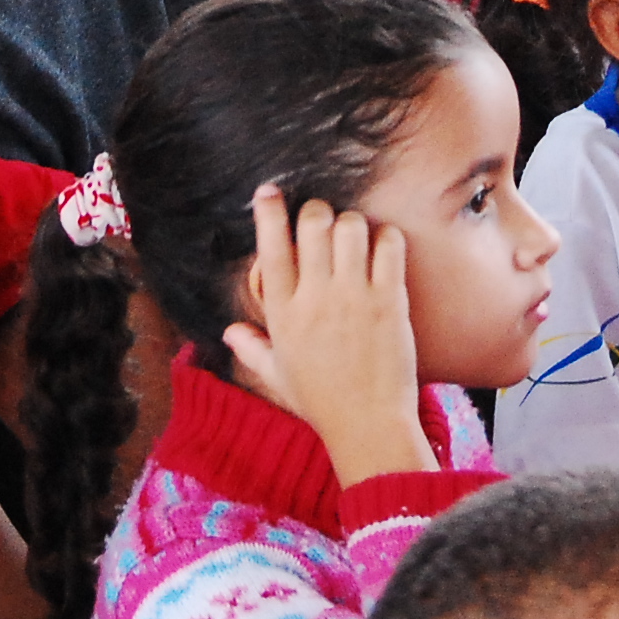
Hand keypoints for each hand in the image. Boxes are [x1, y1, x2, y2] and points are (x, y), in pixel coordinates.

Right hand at [218, 184, 437, 485]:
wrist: (368, 426)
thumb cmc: (322, 402)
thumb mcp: (278, 374)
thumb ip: (251, 348)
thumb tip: (229, 332)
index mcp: (283, 313)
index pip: (271, 247)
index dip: (268, 211)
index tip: (270, 191)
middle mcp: (315, 299)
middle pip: (313, 223)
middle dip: (318, 212)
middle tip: (325, 224)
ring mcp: (354, 298)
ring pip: (351, 226)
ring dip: (353, 224)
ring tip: (356, 240)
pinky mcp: (389, 301)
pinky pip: (388, 246)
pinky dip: (386, 239)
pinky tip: (383, 250)